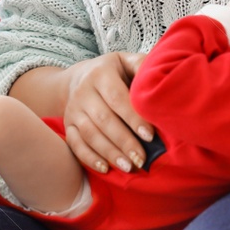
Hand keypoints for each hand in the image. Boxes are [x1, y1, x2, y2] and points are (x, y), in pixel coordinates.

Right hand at [62, 50, 149, 173]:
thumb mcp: (126, 61)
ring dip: (110, 153)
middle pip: (103, 119)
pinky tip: (105, 169)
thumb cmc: (113, 72)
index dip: (133, 118)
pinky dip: (89, 158)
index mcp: (100, 74)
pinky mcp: (67, 125)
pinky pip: (75, 144)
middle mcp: (83, 91)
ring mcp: (73, 109)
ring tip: (128, 167)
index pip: (117, 98)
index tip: (150, 136)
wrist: (79, 77)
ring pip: (89, 134)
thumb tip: (162, 80)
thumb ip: (142, 67)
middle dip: (124, 141)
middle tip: (141, 159)